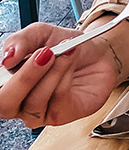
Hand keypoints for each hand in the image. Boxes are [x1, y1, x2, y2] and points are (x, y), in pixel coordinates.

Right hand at [0, 23, 119, 128]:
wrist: (97, 51)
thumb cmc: (65, 46)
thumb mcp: (40, 34)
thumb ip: (19, 41)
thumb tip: (6, 58)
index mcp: (8, 84)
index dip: (0, 80)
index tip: (11, 60)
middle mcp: (20, 102)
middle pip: (5, 105)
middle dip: (24, 77)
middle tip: (44, 53)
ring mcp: (41, 112)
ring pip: (35, 101)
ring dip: (52, 71)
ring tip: (64, 51)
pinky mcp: (63, 115)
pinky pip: (58, 99)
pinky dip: (65, 75)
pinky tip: (71, 61)